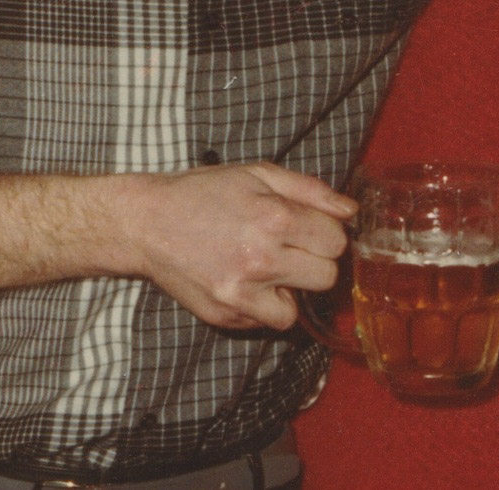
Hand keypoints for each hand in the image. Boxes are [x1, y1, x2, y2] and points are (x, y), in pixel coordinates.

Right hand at [124, 163, 355, 330]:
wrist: (147, 222)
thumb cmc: (205, 193)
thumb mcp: (260, 174)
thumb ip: (312, 191)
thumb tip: (351, 211)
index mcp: (274, 218)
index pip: (336, 241)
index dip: (327, 232)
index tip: (309, 228)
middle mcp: (260, 259)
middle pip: (326, 277)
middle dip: (315, 261)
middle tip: (291, 247)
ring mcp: (240, 293)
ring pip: (298, 309)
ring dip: (290, 290)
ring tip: (269, 268)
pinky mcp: (224, 315)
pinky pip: (266, 323)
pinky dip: (264, 307)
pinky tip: (247, 283)